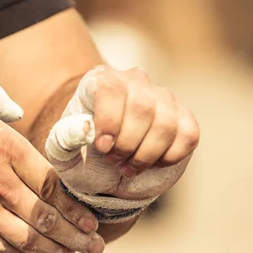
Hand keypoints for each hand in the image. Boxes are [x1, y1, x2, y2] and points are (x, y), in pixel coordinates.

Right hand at [0, 80, 104, 252]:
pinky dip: (18, 252)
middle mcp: (1, 183)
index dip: (75, 209)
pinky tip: (31, 252)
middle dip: (75, 236)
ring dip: (52, 249)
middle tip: (94, 247)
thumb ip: (0, 102)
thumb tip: (18, 111)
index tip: (92, 221)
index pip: (52, 187)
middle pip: (46, 217)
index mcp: (8, 150)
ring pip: (27, 237)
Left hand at [45, 65, 199, 199]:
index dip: (109, 121)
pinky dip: (169, 157)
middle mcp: (135, 82)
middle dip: (128, 144)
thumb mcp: (64, 155)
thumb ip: (64, 141)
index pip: (111, 89)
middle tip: (115, 161)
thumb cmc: (85, 158)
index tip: (103, 148)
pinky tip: (153, 163)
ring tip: (130, 166)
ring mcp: (164, 99)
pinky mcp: (185, 119)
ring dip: (146, 155)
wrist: (109, 171)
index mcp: (102, 81)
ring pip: (165, 124)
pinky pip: (187, 135)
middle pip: (142, 107)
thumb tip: (84, 129)